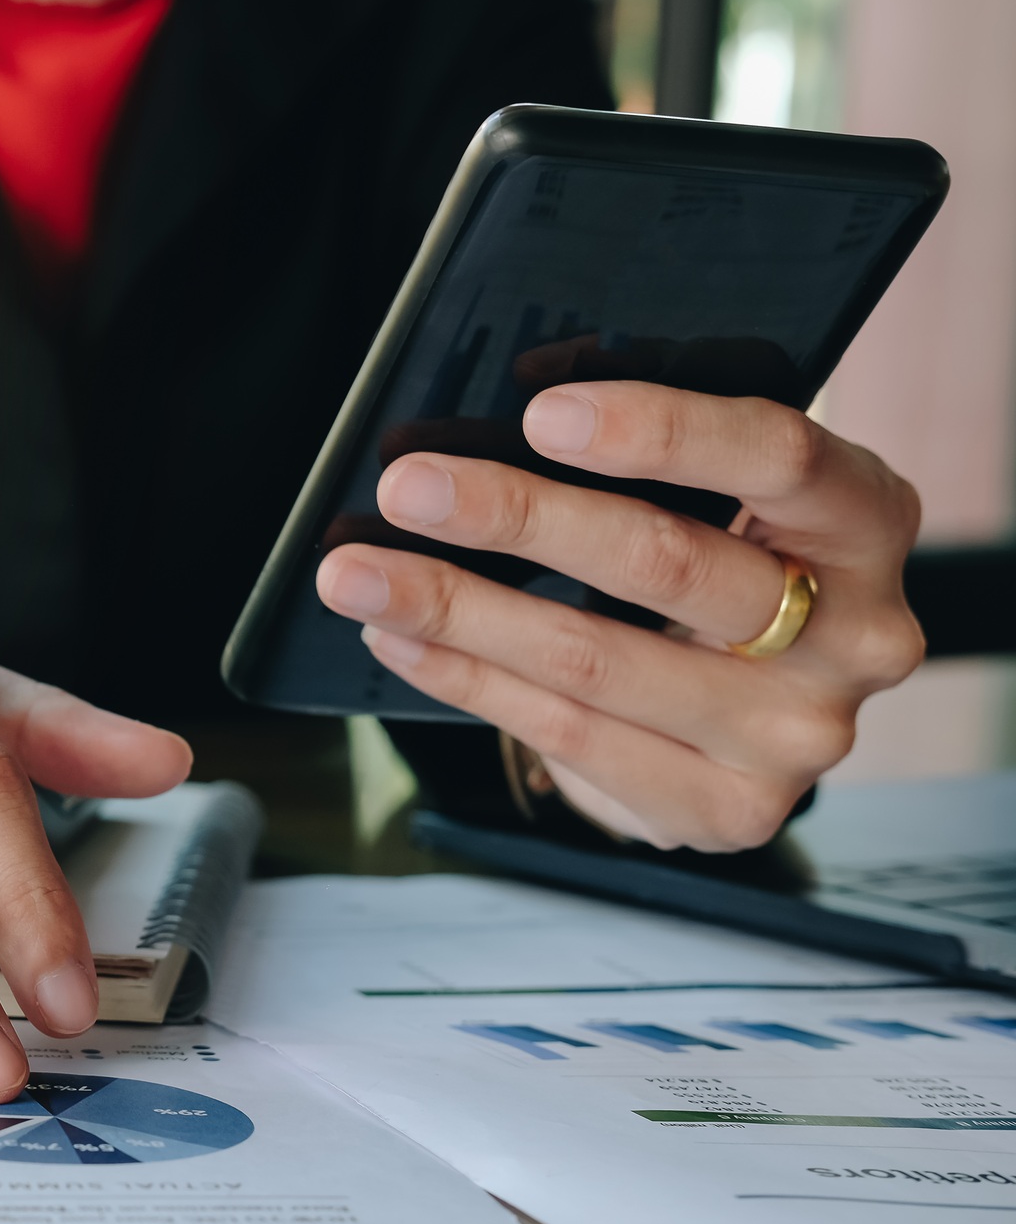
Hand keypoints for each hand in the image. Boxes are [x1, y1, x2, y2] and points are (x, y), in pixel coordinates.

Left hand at [315, 382, 923, 849]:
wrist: (755, 711)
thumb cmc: (722, 560)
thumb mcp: (723, 496)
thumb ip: (653, 460)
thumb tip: (491, 430)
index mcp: (866, 518)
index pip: (779, 455)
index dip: (661, 432)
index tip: (540, 414)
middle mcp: (858, 634)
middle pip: (665, 563)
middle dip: (516, 518)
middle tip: (409, 488)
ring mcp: (797, 736)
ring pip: (595, 662)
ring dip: (455, 610)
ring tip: (358, 573)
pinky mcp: (729, 809)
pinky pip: (567, 736)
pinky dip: (466, 681)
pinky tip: (398, 641)